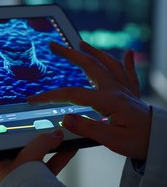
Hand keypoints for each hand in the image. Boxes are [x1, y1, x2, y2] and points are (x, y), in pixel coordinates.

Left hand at [0, 129, 76, 186]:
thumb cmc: (19, 186)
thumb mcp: (28, 157)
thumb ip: (41, 142)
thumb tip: (54, 135)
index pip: (4, 136)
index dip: (15, 126)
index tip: (27, 117)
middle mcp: (10, 166)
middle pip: (25, 144)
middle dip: (39, 135)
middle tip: (48, 125)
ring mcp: (25, 174)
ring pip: (40, 155)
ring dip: (52, 145)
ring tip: (62, 134)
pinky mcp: (39, 181)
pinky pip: (50, 164)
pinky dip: (61, 156)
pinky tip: (70, 148)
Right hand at [28, 41, 151, 159]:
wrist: (164, 142)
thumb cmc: (140, 142)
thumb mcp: (112, 140)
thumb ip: (87, 128)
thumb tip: (64, 119)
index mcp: (108, 100)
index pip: (72, 94)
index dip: (50, 96)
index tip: (33, 99)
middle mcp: (116, 90)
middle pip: (89, 66)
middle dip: (69, 54)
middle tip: (55, 45)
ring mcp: (125, 90)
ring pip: (108, 64)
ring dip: (94, 52)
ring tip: (82, 44)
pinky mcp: (133, 96)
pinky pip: (130, 74)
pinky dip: (128, 62)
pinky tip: (128, 53)